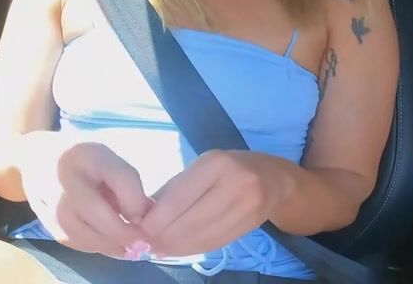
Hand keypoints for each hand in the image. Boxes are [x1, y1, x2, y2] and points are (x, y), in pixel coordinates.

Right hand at [17, 133, 154, 257]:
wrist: (36, 159)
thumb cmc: (82, 159)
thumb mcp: (107, 159)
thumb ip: (127, 183)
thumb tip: (143, 217)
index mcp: (87, 156)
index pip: (120, 178)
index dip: (137, 202)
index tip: (149, 214)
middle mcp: (66, 181)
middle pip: (99, 215)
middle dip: (125, 233)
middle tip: (143, 244)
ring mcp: (53, 205)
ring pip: (88, 236)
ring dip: (113, 246)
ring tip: (131, 248)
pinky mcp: (49, 225)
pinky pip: (79, 243)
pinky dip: (98, 247)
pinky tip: (111, 245)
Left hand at [139, 150, 294, 257]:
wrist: (274, 179)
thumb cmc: (229, 167)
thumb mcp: (201, 166)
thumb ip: (173, 188)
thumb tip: (143, 213)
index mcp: (216, 163)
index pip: (180, 197)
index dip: (157, 218)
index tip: (138, 228)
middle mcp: (235, 184)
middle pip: (191, 220)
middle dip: (163, 236)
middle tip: (144, 243)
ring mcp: (246, 207)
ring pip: (202, 236)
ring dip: (175, 247)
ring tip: (157, 249)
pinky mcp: (250, 227)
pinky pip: (214, 243)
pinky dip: (192, 249)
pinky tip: (176, 250)